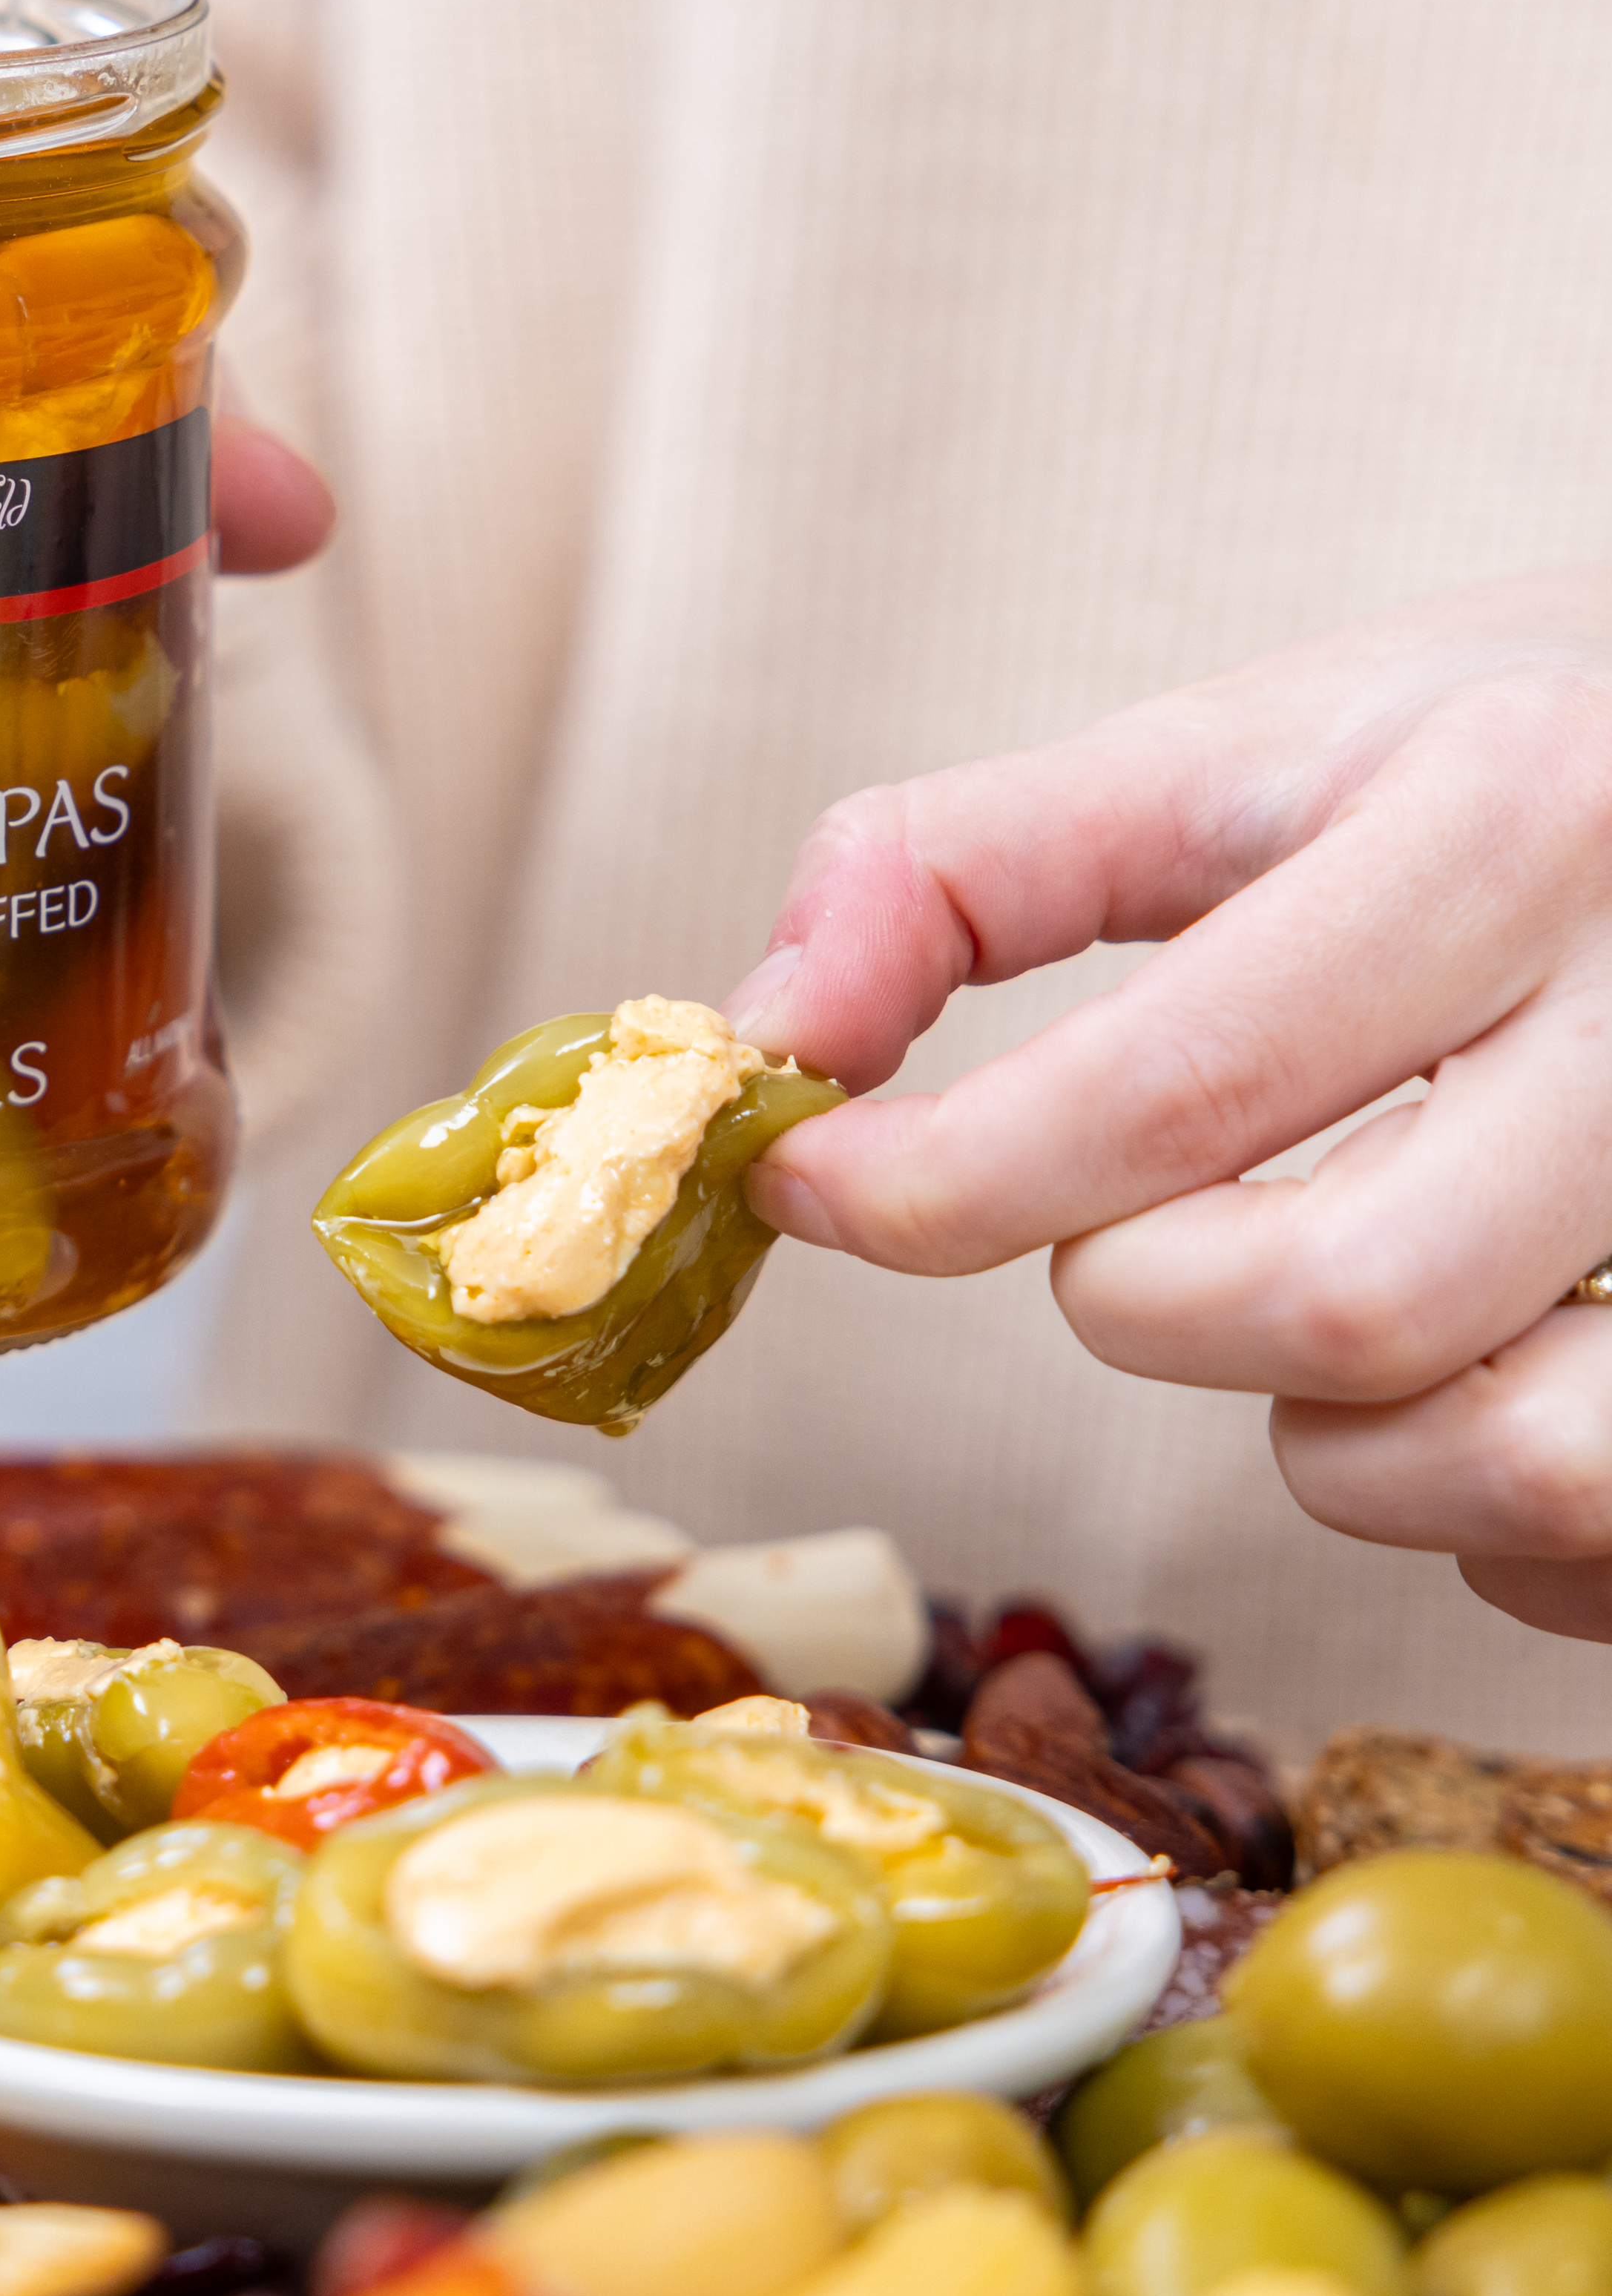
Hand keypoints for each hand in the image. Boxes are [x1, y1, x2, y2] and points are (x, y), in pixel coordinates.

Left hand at [720, 573, 1611, 1638]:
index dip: (936, 1183)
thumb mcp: (1242, 749)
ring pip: (1501, 1461)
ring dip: (1337, 1439)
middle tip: (1136, 1233)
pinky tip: (1480, 1361)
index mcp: (1510, 827)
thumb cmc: (1497, 771)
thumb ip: (961, 870)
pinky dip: (1479, 1510)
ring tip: (1328, 1292)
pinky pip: (1597, 1545)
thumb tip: (766, 1037)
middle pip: (1337, 1303)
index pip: (1178, 1087)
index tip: (808, 1184)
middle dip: (1150, 1306)